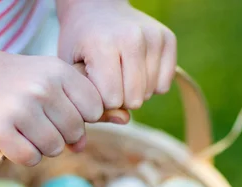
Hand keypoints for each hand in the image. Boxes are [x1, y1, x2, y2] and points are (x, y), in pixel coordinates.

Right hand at [0, 47, 106, 165]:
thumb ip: (74, 106)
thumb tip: (88, 142)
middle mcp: (42, 88)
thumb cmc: (11, 82)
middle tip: (37, 122)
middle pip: (75, 132)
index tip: (61, 112)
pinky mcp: (0, 132)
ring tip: (22, 129)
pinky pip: (30, 158)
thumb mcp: (46, 80)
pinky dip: (23, 155)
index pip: (94, 109)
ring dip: (41, 146)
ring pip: (55, 148)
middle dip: (60, 134)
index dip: (81, 117)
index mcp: (58, 71)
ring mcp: (20, 110)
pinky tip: (11, 139)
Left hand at [56, 0, 176, 110]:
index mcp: (103, 44)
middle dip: (119, 98)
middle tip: (107, 80)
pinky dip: (151, 85)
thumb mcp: (73, 72)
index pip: (111, 100)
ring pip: (149, 93)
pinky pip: (164, 86)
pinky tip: (137, 69)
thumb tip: (125, 120)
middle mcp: (132, 38)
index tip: (93, 85)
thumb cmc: (81, 44)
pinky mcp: (168, 38)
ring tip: (121, 72)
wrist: (96, 7)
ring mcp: (153, 37)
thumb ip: (91, 102)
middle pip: (134, 99)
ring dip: (134, 91)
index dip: (100, 100)